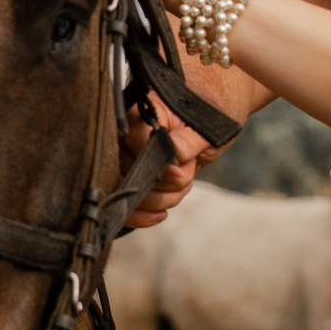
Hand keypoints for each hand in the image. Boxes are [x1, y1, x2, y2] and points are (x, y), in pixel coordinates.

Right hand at [121, 104, 202, 229]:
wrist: (205, 118)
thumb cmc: (205, 116)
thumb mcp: (204, 127)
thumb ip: (189, 140)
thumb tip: (177, 152)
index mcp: (141, 115)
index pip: (137, 144)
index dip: (159, 166)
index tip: (180, 176)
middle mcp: (125, 136)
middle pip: (127, 172)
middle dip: (160, 187)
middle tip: (184, 180)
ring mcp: (124, 158)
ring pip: (126, 190)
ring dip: (157, 200)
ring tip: (182, 188)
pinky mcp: (130, 176)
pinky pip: (126, 201)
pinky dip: (142, 214)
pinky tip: (160, 214)